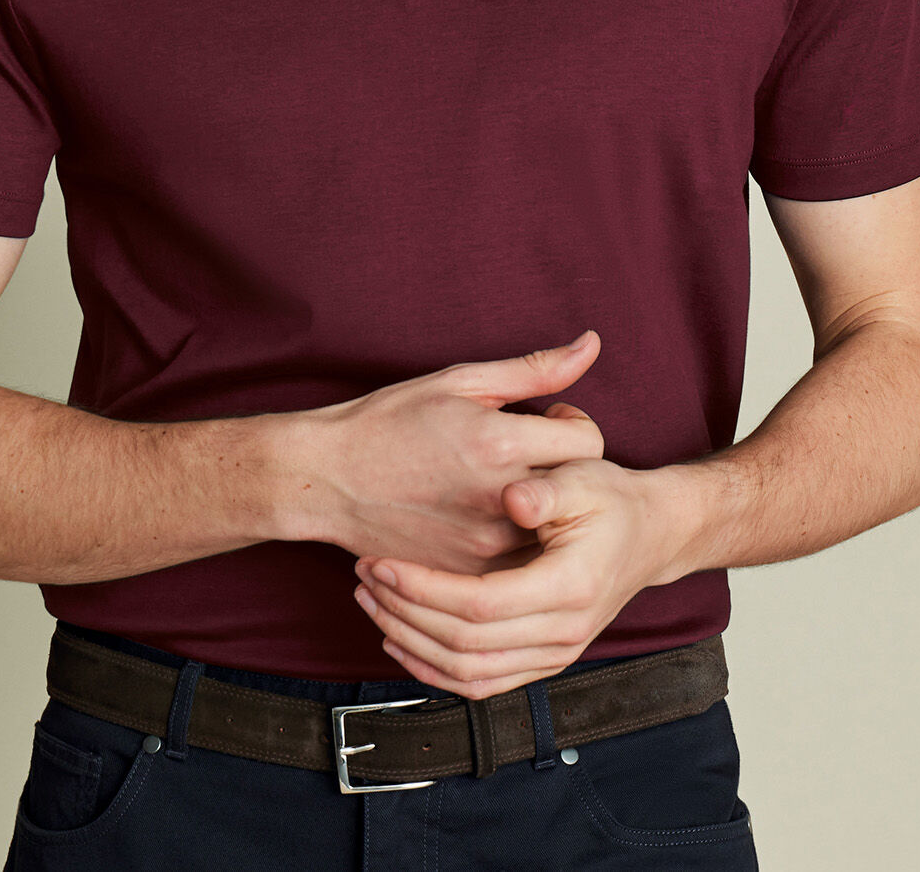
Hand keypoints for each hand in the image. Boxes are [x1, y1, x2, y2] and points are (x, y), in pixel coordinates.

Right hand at [284, 333, 605, 573]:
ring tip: (504, 486)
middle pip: (576, 488)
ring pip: (551, 530)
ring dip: (541, 507)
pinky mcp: (469, 575)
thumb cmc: (391, 421)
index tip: (547, 422)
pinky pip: (520, 563)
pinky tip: (482, 516)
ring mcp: (485, 545)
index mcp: (501, 443)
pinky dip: (513, 539)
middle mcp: (501, 499)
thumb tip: (591, 344)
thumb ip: (532, 369)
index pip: (588, 441)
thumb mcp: (459, 382)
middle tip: (528, 454)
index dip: (573, 427)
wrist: (329, 480)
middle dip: (562, 468)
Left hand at [350, 420, 704, 699]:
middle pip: (465, 645)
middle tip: (364, 576)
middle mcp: (562, 633)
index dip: (423, 588)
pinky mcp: (543, 661)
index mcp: (568, 588)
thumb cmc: (609, 498)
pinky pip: (481, 684)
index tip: (381, 561)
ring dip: (411, 643)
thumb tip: (513, 499)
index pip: (480, 606)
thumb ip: (546, 489)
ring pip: (468, 673)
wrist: (648, 534)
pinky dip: (434, 669)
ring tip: (371, 603)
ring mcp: (554, 654)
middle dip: (405, 613)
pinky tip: (400, 640)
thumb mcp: (583, 477)